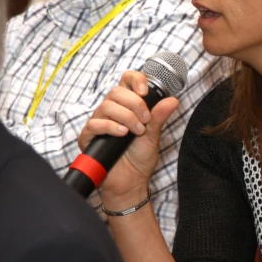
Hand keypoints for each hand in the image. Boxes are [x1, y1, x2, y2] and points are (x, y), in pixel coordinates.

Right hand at [78, 70, 178, 201]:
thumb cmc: (140, 157)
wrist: (131, 182)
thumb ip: (159, 117)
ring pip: (107, 106)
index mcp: (127, 105)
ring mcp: (99, 123)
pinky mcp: (88, 137)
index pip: (126, 80)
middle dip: (135, 104)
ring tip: (137, 132)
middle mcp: (111, 111)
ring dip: (126, 117)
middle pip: (116, 91)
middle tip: (145, 120)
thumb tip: (172, 100)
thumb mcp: (154, 135)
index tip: (145, 91)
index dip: (135, 80)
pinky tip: (122, 134)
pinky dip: (111, 126)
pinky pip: (94, 124)